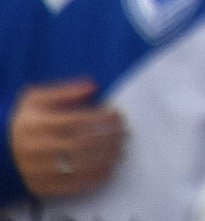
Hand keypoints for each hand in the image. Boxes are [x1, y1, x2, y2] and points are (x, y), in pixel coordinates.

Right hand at [9, 80, 124, 198]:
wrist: (1, 151)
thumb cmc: (26, 121)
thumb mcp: (36, 99)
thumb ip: (64, 91)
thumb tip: (92, 86)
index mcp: (37, 124)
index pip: (75, 121)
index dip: (101, 118)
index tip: (118, 115)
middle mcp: (37, 149)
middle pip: (80, 145)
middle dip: (107, 139)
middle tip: (124, 134)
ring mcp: (38, 170)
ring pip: (78, 166)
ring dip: (105, 158)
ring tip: (120, 150)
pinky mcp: (42, 186)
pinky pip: (72, 185)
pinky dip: (94, 178)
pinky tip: (108, 169)